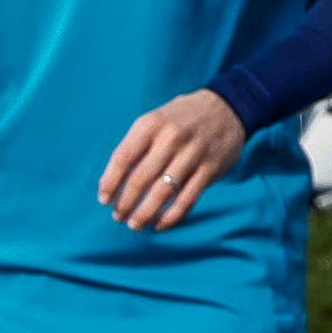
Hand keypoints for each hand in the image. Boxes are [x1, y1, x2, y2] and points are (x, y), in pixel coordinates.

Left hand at [98, 88, 247, 230]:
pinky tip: (159, 224)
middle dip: (125, 203)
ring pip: (163, 192)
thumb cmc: (180, 119)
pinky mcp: (210, 169)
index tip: (103, 200)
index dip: (110, 182)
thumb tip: (109, 183)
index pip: (123, 158)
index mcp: (151, 125)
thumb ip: (133, 147)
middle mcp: (171, 138)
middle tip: (118, 216)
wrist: (227, 107)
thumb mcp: (154, 120)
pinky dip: (172, 217)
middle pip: (141, 179)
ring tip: (134, 224)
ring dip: (145, 213)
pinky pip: (188, 199)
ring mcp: (193, 154)